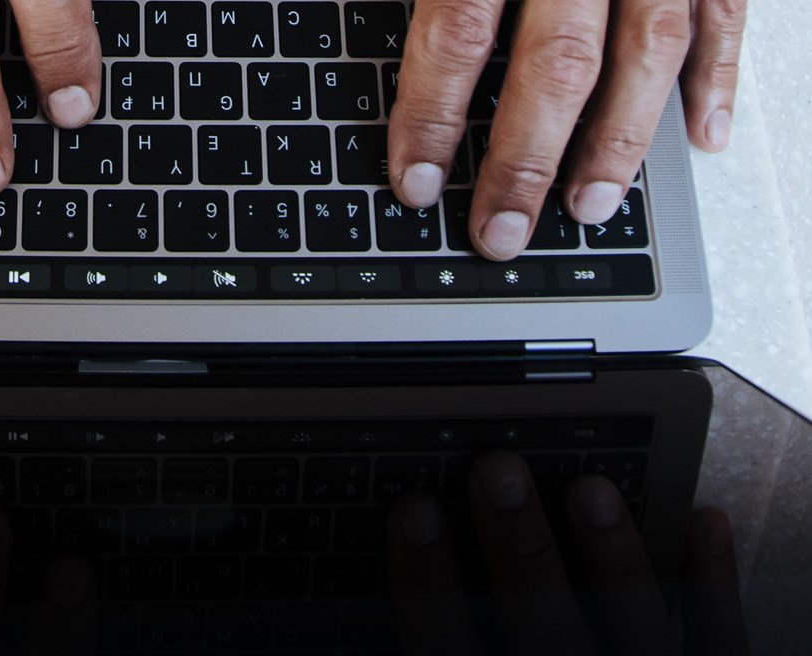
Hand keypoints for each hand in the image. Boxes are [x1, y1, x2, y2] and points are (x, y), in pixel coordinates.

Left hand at [222, 0, 745, 257]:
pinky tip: (701, 132)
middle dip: (522, 158)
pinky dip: (719, 70)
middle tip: (496, 228)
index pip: (458, 17)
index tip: (416, 171)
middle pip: (558, 53)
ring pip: (650, 42)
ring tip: (586, 208)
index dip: (434, 109)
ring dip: (621, 139)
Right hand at [389, 453, 745, 654]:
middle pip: (548, 644)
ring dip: (616, 565)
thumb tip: (384, 628)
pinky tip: (704, 523)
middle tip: (497, 470)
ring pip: (641, 645)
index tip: (409, 512)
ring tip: (592, 488)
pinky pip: (723, 653)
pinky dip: (718, 592)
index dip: (427, 589)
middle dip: (522, 555)